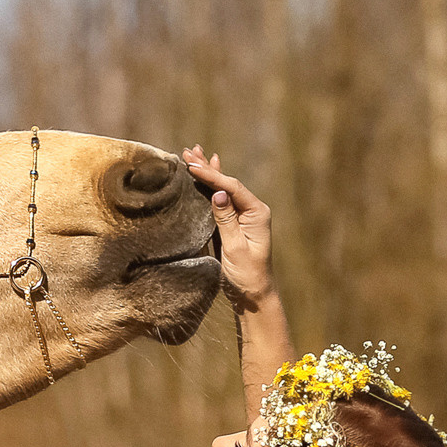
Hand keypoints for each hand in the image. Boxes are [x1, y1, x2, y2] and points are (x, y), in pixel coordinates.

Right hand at [182, 146, 273, 308]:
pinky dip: (210, 186)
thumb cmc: (247, 275)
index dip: (211, 175)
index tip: (192, 166)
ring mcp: (242, 216)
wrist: (253, 295)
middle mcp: (252, 211)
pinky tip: (206, 172)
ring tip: (193, 154)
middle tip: (189, 151)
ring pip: (223, 189)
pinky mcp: (232, 224)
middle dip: (208, 167)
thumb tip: (217, 194)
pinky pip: (220, 201)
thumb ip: (226, 220)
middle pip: (227, 183)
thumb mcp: (235, 249)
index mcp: (257, 213)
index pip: (231, 188)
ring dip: (207, 173)